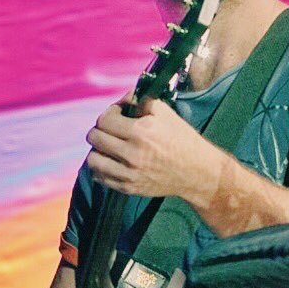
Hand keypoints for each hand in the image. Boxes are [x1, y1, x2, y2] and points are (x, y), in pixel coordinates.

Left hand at [86, 94, 217, 200]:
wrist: (196, 172)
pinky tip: (112, 161)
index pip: (104, 120)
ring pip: (92, 159)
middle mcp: (132, 154)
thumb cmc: (181, 139)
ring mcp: (129, 173)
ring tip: (109, 147)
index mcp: (141, 132)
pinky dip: (102, 167)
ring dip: (98, 150)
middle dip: (100, 129)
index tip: (117, 115)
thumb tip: (122, 100)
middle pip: (95, 138)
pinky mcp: (128, 187)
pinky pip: (100, 177)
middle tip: (111, 130)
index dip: (109, 113)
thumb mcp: (165, 113)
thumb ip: (140, 100)